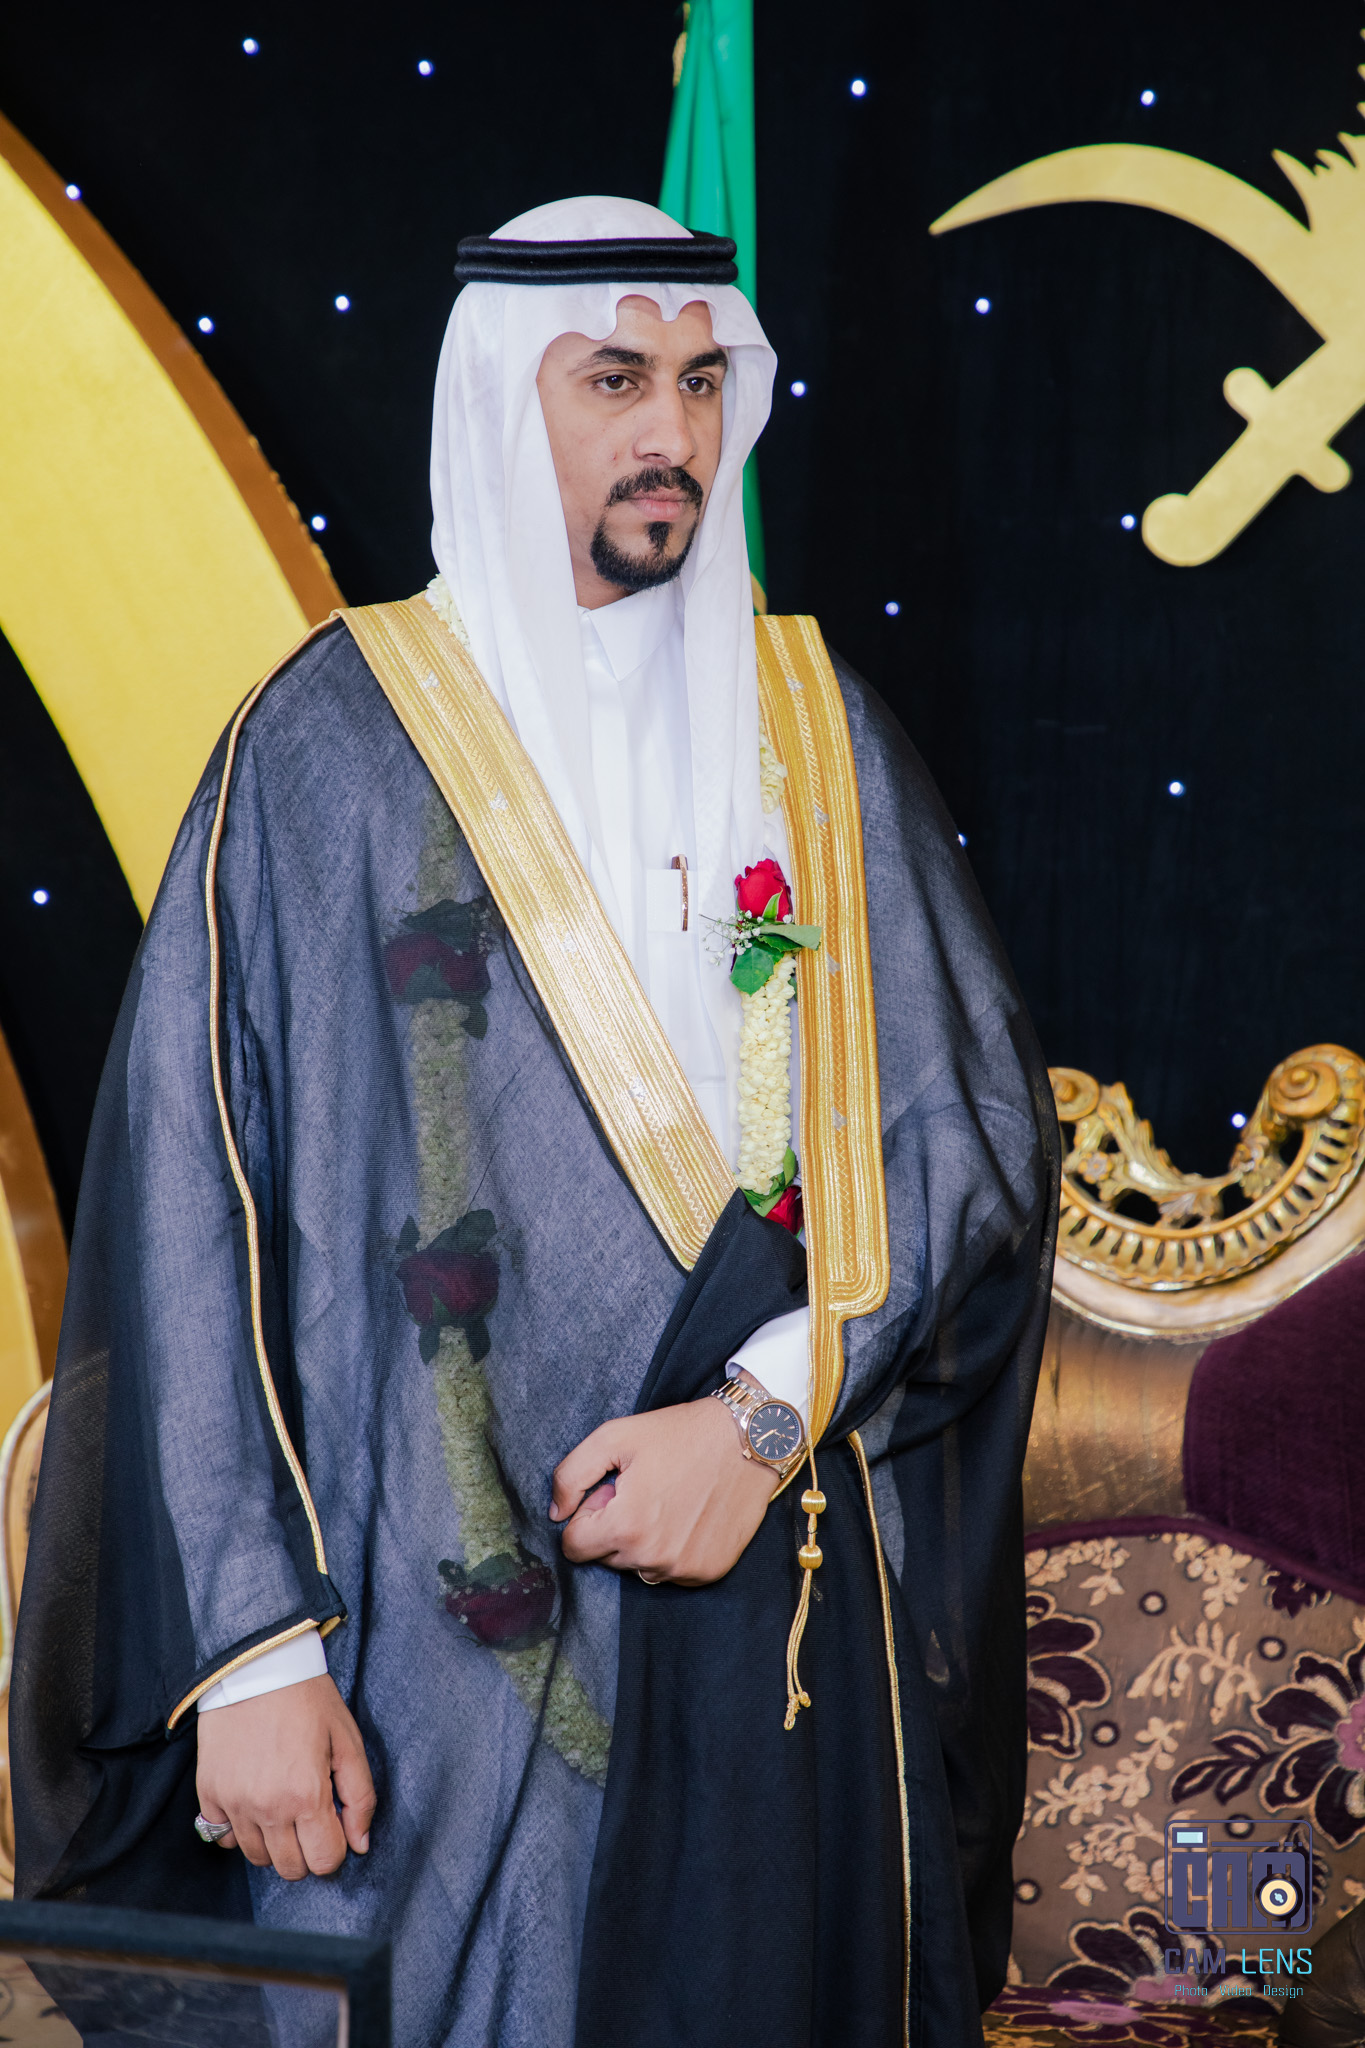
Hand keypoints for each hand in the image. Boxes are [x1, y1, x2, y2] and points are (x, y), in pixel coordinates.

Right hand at [195, 1674, 375, 1879]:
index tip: (334, 1826)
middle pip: (291, 1868)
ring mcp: (233, 1804)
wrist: (258, 1666)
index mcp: (306, 1795)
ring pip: (257, 1858)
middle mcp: (267, 1808)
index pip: (324, 1860)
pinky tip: (255, 1803)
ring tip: (284, 1807)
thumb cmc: (308, 1700)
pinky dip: (241, 1830)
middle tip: (311, 1818)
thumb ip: (360, 1797)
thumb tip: (360, 1844)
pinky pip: (224, 1838)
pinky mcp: (209, 1794)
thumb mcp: (348, 1741)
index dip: (336, 1848)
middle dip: (308, 1850)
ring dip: (275, 1843)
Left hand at [550, 1397, 777, 1584]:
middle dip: (615, 1526)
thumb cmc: (680, 1434)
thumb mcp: (614, 1437)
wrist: (748, 1439)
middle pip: (606, 1557)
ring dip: (644, 1541)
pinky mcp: (709, 1572)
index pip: (574, 1546)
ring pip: (639, 1567)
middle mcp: (652, 1558)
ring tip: (669, 1501)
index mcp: (625, 1527)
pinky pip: (672, 1573)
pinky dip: (673, 1550)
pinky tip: (689, 1516)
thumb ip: (570, 1476)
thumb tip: (557, 1513)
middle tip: (644, 1490)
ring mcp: (683, 1569)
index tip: (611, 1492)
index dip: (587, 1513)